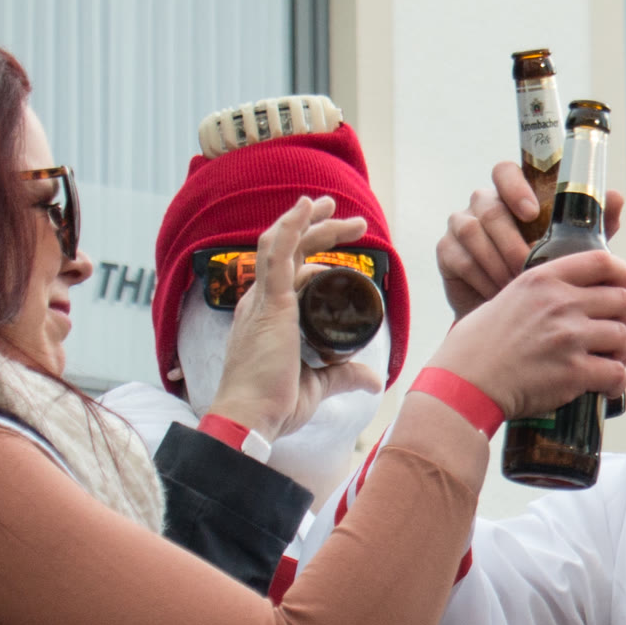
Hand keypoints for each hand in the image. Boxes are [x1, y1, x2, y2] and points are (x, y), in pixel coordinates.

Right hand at [205, 198, 382, 442]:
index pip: (289, 273)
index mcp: (267, 315)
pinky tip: (306, 207)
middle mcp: (260, 301)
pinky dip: (291, 226)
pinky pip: (277, 253)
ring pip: (285, 245)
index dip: (313, 255)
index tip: (342, 251)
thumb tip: (373, 379)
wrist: (252, 417)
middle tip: (350, 221)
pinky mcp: (270, 303)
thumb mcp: (319, 384)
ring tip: (336, 206)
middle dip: (320, 229)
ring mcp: (262, 299)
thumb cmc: (274, 404)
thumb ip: (344, 376)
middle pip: (290, 252)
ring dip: (312, 222)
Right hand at [430, 249, 625, 419]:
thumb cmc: (478, 346)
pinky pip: (616, 374)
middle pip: (622, 301)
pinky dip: (616, 383)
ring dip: (621, 353)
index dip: (623, 274)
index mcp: (543, 279)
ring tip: (609, 362)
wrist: (465, 383)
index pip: (602, 261)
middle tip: (616, 334)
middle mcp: (560, 303)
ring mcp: (568, 337)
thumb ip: (541, 292)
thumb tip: (572, 296)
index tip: (624, 288)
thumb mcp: (507, 298)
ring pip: (623, 338)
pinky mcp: (573, 372)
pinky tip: (605, 387)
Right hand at [437, 161, 625, 315]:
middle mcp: (485, 204)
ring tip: (514, 285)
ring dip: (495, 260)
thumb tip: (616, 196)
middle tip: (526, 266)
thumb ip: (595, 225)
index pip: (505, 171)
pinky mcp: (446, 250)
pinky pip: (458, 255)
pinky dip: (479, 275)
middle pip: (487, 203)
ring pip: (471, 229)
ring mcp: (461, 224)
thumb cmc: (545, 278)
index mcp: (514, 196)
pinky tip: (495, 293)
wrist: (511, 323)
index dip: (515, 186)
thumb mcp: (574, 252)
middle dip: (509, 238)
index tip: (530, 212)